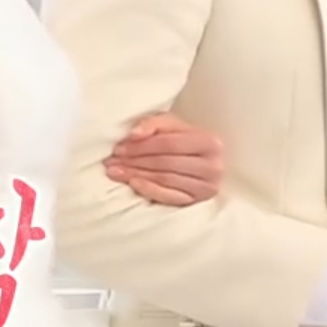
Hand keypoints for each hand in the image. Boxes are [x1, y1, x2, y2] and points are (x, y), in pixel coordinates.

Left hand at [106, 112, 223, 204]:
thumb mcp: (173, 127)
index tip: (118, 147)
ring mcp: (207, 187)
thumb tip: (134, 133)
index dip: (141, 145)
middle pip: (166, 162)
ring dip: (136, 174)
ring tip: (116, 171)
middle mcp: (213, 166)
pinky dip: (150, 190)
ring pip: (166, 179)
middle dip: (135, 160)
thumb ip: (155, 124)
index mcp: (210, 143)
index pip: (169, 143)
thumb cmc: (183, 143)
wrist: (201, 163)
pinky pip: (170, 197)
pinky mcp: (198, 203)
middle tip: (112, 160)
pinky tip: (133, 184)